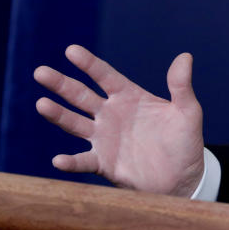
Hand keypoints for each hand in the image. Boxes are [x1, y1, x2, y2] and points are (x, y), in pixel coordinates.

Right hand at [34, 45, 204, 196]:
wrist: (184, 179)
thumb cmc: (185, 143)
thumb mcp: (188, 112)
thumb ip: (181, 86)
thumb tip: (185, 56)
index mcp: (129, 97)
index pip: (104, 76)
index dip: (89, 64)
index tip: (71, 50)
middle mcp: (111, 114)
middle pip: (81, 96)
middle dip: (61, 84)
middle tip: (40, 72)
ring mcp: (104, 138)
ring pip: (75, 124)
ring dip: (58, 115)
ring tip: (41, 104)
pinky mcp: (104, 163)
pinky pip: (83, 161)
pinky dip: (71, 161)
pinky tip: (58, 160)